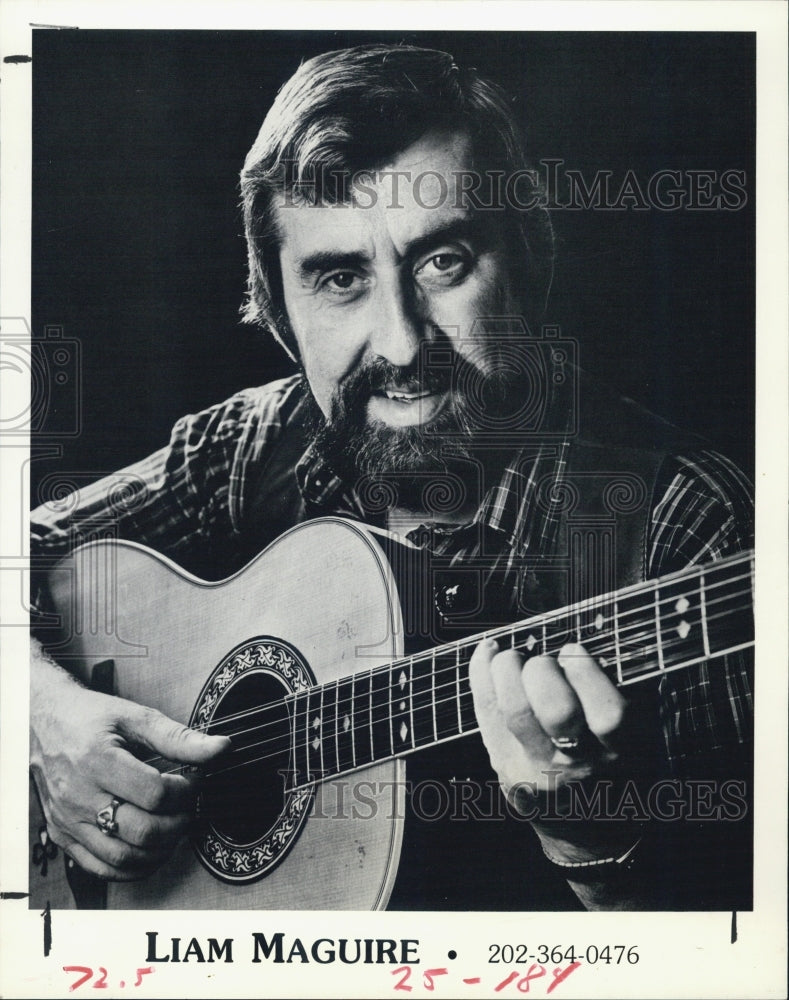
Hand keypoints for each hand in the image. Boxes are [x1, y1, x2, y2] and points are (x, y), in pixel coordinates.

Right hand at [30, 654, 229, 880]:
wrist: (42, 723)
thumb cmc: (91, 718)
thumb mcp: (135, 717)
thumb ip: (180, 738)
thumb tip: (222, 748)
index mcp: (97, 760)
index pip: (155, 793)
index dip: (186, 791)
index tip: (195, 780)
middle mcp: (78, 796)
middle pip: (142, 831)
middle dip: (179, 822)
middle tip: (189, 806)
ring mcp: (68, 821)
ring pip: (124, 857)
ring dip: (161, 849)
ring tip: (175, 825)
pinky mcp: (62, 836)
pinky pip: (102, 869)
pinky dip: (134, 868)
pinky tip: (152, 848)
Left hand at [469, 638, 635, 862]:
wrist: (588, 835)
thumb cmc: (614, 774)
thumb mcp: (636, 743)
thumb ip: (612, 698)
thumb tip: (573, 652)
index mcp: (617, 755)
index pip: (607, 712)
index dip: (586, 671)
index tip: (575, 653)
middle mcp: (575, 766)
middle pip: (556, 710)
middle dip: (545, 671)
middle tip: (544, 664)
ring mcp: (533, 769)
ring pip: (513, 709)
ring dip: (508, 668)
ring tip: (514, 657)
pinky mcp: (504, 767)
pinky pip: (485, 712)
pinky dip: (482, 674)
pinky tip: (489, 652)